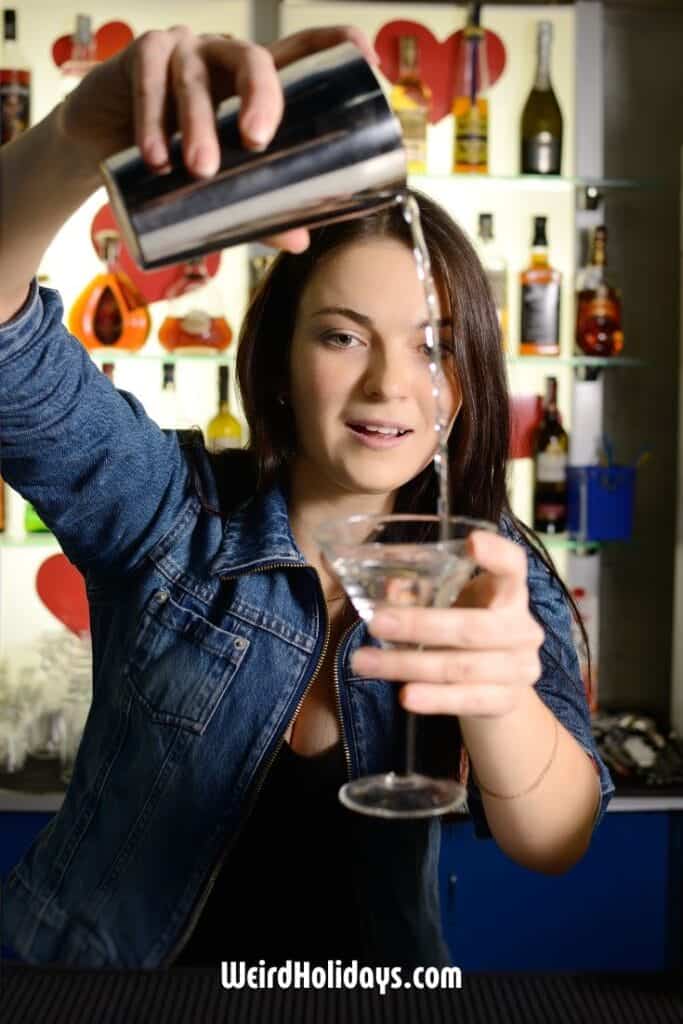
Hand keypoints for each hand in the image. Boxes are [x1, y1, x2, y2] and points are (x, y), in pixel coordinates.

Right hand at [56, 24, 377, 252]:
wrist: (102, 144)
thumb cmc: (175, 157)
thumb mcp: (218, 183)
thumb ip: (255, 207)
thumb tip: (301, 244)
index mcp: (253, 82)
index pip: (298, 51)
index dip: (332, 44)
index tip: (365, 54)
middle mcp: (224, 59)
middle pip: (254, 60)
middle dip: (260, 96)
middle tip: (256, 140)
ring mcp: (183, 51)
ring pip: (196, 79)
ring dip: (197, 123)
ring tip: (197, 169)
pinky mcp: (140, 56)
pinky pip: (148, 82)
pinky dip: (151, 121)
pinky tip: (154, 156)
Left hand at [350, 531, 544, 718]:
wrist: (502, 689)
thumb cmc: (470, 632)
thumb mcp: (453, 607)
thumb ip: (424, 595)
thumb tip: (387, 591)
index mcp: (510, 593)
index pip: (514, 567)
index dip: (497, 554)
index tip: (472, 542)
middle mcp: (522, 628)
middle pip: (473, 627)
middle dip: (419, 625)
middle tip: (375, 623)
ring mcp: (520, 668)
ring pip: (461, 667)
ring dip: (408, 665)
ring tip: (364, 662)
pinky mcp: (507, 701)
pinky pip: (467, 699)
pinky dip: (434, 699)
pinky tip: (405, 696)